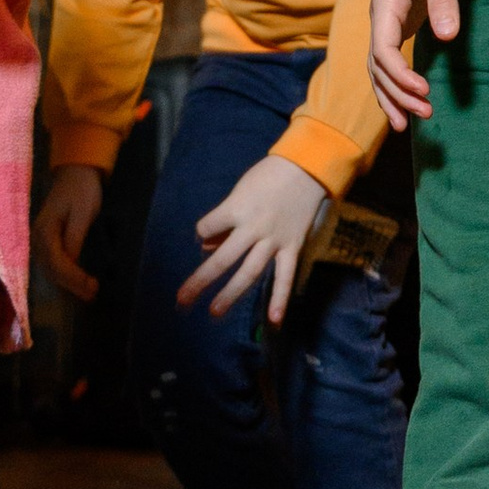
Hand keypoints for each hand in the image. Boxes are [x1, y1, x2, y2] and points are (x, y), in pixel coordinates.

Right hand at [35, 163, 105, 305]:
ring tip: (89, 293)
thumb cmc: (82, 189)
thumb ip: (75, 238)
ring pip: (51, 270)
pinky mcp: (47, 240)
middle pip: (52, 271)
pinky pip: (53, 263)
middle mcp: (37, 239)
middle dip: (72, 285)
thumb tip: (71, 263)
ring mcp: (39, 240)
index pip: (57, 263)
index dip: (74, 278)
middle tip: (93, 294)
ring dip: (69, 284)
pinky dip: (65, 275)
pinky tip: (77, 281)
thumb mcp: (82, 213)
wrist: (76, 172)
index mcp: (44, 231)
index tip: (93, 286)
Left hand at [177, 151, 330, 320]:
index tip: (207, 232)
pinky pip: (285, 276)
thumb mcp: (240, 190)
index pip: (207, 227)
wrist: (307, 167)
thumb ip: (225, 218)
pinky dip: (280, 299)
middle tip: (182, 300)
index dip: (204, 231)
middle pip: (222, 259)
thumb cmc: (268, 175)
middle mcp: (252, 228)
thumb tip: (208, 246)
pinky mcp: (292, 246)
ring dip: (230, 294)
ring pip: (249, 272)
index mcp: (236, 208)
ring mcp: (273, 240)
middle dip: (201, 280)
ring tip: (214, 312)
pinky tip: (274, 320)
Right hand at [371, 0, 462, 129]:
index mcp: (385, 5)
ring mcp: (385, 25)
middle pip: (377, 66)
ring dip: (393, 96)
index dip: (399, 75)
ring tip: (410, 124)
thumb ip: (444, 0)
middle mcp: (379, 19)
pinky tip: (405, 106)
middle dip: (398, 93)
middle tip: (426, 114)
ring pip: (378, 70)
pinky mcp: (396, 28)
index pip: (382, 50)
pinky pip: (388, 64)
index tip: (423, 91)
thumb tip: (447, 36)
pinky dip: (394, 86)